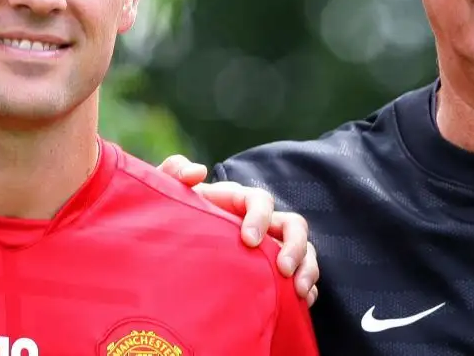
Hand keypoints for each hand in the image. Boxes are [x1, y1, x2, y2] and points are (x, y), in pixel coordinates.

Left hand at [158, 154, 319, 305]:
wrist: (165, 256)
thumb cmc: (168, 221)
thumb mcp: (165, 195)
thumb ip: (172, 172)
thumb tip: (198, 171)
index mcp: (237, 202)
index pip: (260, 200)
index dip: (260, 216)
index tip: (249, 240)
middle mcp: (260, 223)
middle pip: (293, 224)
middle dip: (295, 245)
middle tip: (283, 269)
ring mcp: (271, 248)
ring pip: (305, 250)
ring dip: (308, 268)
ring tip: (299, 292)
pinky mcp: (273, 272)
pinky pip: (301, 276)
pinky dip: (308, 288)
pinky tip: (301, 304)